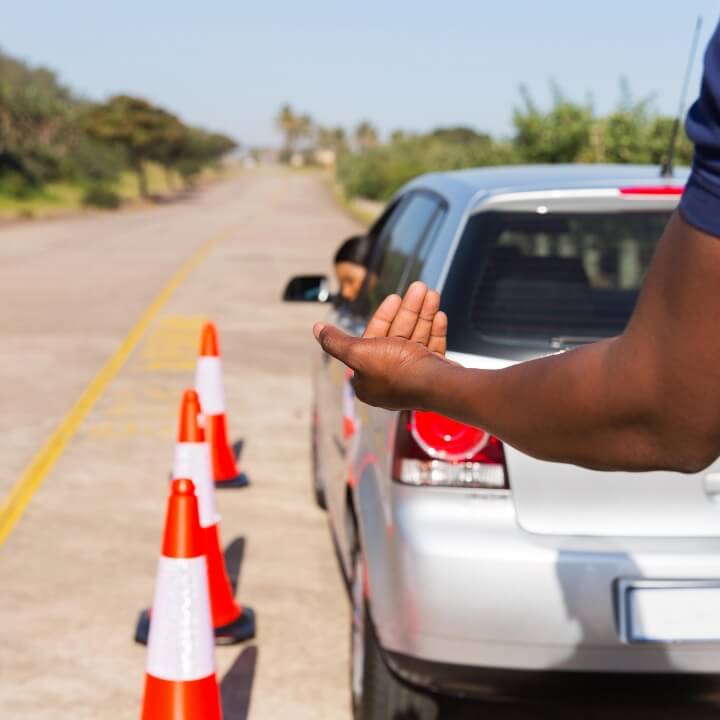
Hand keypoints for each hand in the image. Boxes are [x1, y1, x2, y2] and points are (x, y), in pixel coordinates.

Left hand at [313, 282, 453, 409]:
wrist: (438, 386)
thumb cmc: (397, 370)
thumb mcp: (358, 353)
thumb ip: (336, 341)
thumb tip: (317, 329)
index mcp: (369, 378)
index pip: (373, 339)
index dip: (384, 316)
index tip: (394, 297)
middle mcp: (390, 379)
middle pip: (397, 335)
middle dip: (409, 309)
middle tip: (420, 287)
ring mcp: (414, 377)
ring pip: (417, 338)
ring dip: (424, 314)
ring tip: (431, 293)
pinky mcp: (433, 375)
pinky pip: (432, 348)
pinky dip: (434, 330)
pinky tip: (439, 314)